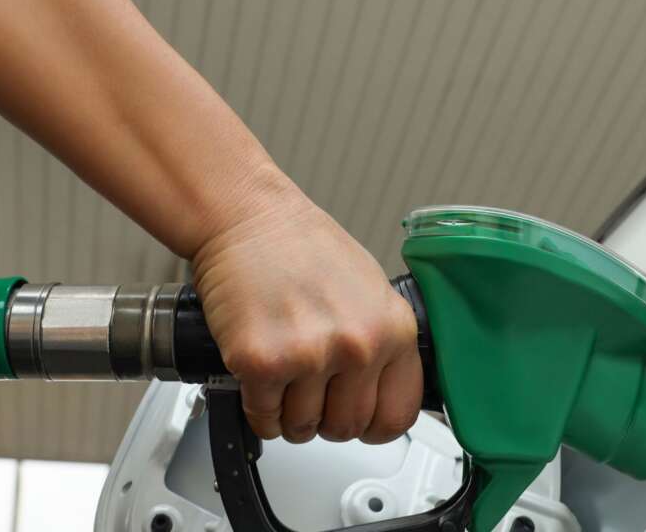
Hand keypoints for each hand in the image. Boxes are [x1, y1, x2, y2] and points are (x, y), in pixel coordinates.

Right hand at [192, 187, 421, 444]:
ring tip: (283, 378)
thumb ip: (381, 343)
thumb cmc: (302, 247)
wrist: (249, 217)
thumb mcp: (369, 291)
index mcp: (393, 329)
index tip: (356, 417)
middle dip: (325, 418)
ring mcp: (309, 355)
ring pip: (302, 428)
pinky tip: (258, 380)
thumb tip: (381, 392)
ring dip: (288, 415)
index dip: (371, 424)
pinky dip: (258, 410)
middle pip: (346, 428)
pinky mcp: (261, 362)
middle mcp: (358, 346)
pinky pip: (263, 418)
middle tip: (310, 392)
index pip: (396, 416)